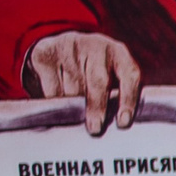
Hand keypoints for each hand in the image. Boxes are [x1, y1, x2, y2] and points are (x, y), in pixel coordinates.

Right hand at [27, 31, 142, 135]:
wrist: (58, 47)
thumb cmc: (92, 70)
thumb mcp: (111, 76)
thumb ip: (117, 96)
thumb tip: (116, 125)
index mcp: (119, 53)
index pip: (129, 76)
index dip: (128, 100)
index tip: (123, 122)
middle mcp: (96, 46)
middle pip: (99, 82)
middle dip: (97, 108)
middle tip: (95, 128)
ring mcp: (70, 47)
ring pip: (72, 89)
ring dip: (73, 106)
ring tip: (74, 112)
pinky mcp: (46, 54)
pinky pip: (52, 88)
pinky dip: (54, 101)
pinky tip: (56, 102)